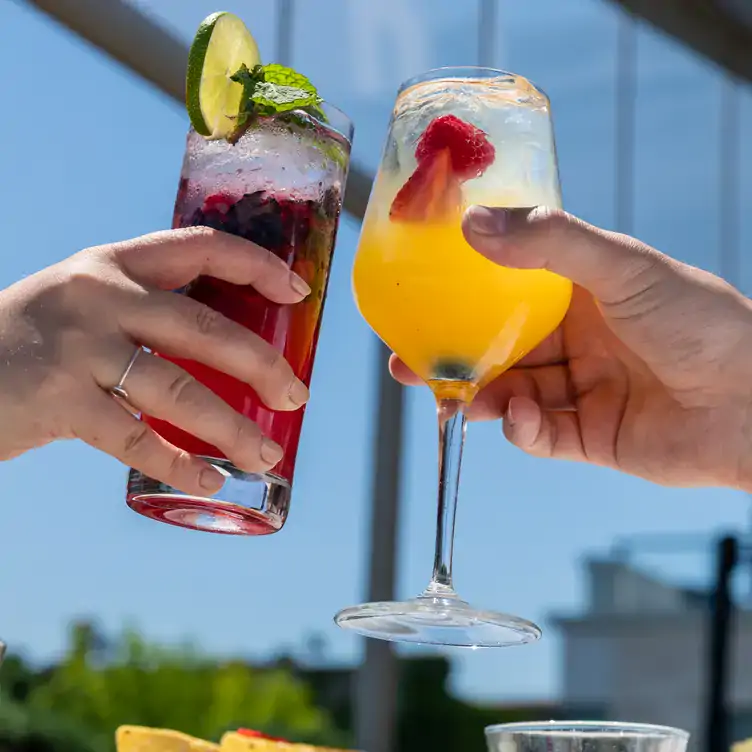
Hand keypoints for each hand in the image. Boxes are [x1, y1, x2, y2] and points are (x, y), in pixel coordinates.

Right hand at [0, 227, 310, 494]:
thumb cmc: (30, 341)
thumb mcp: (83, 304)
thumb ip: (141, 314)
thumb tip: (227, 353)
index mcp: (112, 265)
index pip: (201, 246)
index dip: (256, 264)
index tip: (297, 292)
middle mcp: (99, 295)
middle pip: (204, 327)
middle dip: (261, 364)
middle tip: (295, 396)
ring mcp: (78, 346)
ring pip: (179, 389)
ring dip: (232, 428)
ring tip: (267, 453)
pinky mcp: (58, 399)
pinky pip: (137, 437)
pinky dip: (180, 464)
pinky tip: (211, 481)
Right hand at [391, 206, 751, 490]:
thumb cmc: (701, 321)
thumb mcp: (622, 267)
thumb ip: (548, 243)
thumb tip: (471, 223)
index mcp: (582, 293)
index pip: (509, 292)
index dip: (462, 297)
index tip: (419, 298)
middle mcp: (579, 341)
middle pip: (500, 348)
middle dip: (454, 358)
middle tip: (406, 363)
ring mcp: (583, 390)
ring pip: (513, 394)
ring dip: (480, 397)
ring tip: (451, 400)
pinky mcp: (591, 437)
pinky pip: (541, 435)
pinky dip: (523, 430)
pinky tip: (520, 420)